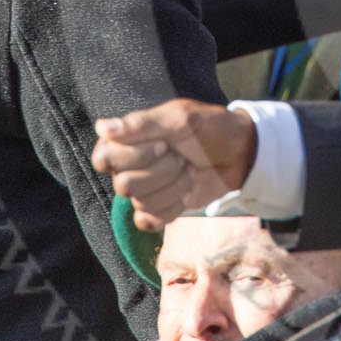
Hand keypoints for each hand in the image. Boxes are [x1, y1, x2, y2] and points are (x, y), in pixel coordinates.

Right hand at [90, 99, 256, 228]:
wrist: (239, 154)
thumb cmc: (210, 128)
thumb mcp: (181, 118)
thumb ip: (142, 124)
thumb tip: (102, 127)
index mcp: (125, 138)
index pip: (105, 157)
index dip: (135, 156)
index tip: (164, 144)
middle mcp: (126, 165)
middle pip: (124, 184)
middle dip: (162, 171)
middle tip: (181, 157)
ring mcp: (141, 189)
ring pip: (140, 203)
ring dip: (174, 187)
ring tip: (188, 171)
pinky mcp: (156, 209)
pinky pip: (147, 222)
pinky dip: (172, 208)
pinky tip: (185, 194)